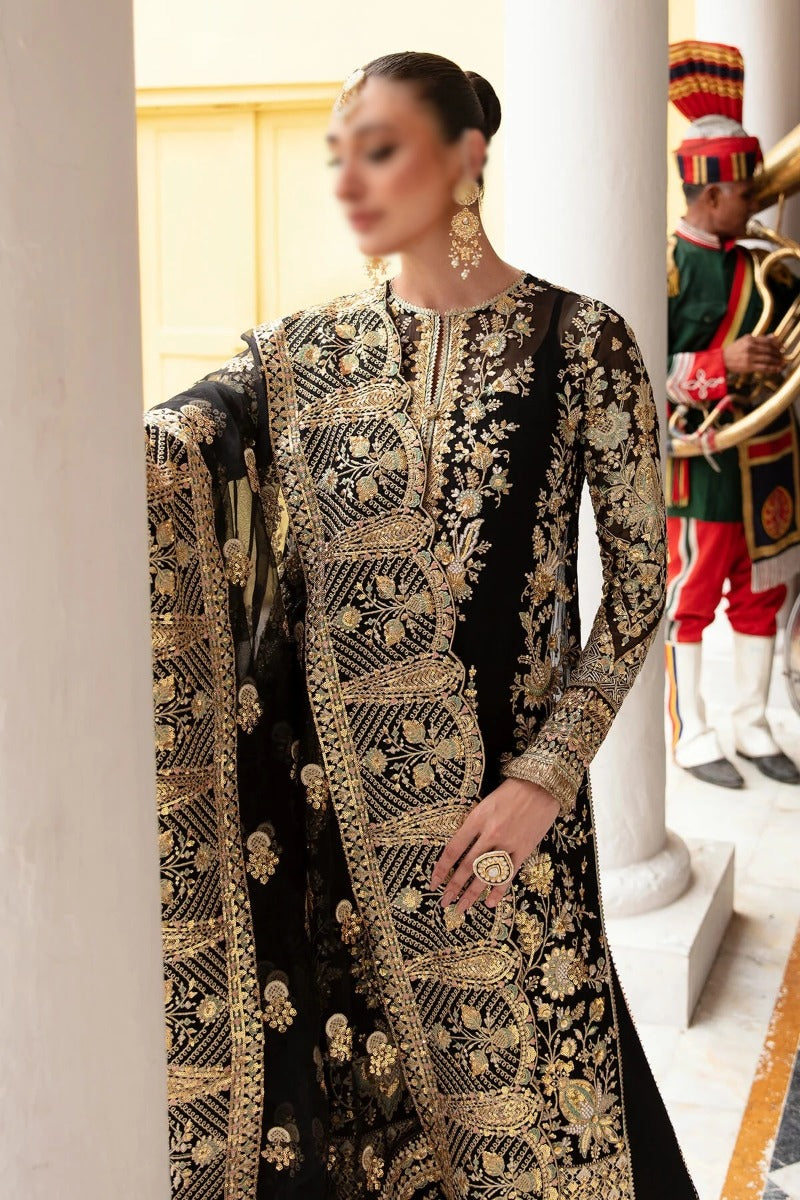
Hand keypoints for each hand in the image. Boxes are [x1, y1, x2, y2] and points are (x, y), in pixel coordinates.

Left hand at [430, 777, 560, 914]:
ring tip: (461, 908)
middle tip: (444, 902)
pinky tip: (490, 902)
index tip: (433, 882)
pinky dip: (498, 890)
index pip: (453, 849)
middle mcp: (490, 833)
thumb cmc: (511, 790)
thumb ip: (474, 824)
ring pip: (486, 874)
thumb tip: (462, 848)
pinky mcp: (524, 849)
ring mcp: (508, 843)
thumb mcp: (486, 802)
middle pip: (466, 866)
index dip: (441, 868)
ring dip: (472, 893)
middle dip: (453, 887)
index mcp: (476, 818)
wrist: (542, 785)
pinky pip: (508, 874)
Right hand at [723, 334, 783, 376]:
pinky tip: (776, 369)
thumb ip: (759, 338)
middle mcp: (750, 347)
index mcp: (750, 339)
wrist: (722, 360)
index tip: (781, 348)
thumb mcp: (745, 340)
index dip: (777, 345)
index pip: (768, 341)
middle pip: (769, 350)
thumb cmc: (734, 350)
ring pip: (768, 358)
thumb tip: (773, 336)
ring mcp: (749, 357)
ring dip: (776, 361)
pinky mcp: (748, 366)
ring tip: (780, 363)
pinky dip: (772, 368)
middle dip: (778, 354)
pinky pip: (763, 367)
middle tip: (781, 356)